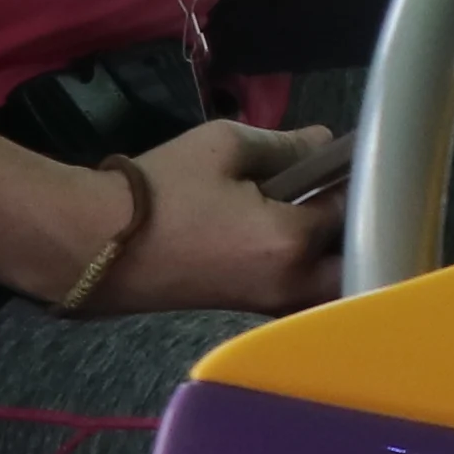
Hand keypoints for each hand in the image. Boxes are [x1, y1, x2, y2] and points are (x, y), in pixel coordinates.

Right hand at [104, 116, 341, 313]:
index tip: (354, 155)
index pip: (351, 208)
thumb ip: (286, 145)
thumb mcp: (224, 146)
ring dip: (338, 253)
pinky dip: (313, 270)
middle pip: (356, 261)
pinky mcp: (249, 310)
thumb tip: (327, 143)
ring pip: (333, 285)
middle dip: (359, 228)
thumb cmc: (159, 191)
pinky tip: (299, 236)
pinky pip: (304, 294)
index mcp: (290, 241)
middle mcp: (291, 284)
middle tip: (343, 192)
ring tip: (322, 212)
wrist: (94, 243)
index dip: (354, 179)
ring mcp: (270, 305)